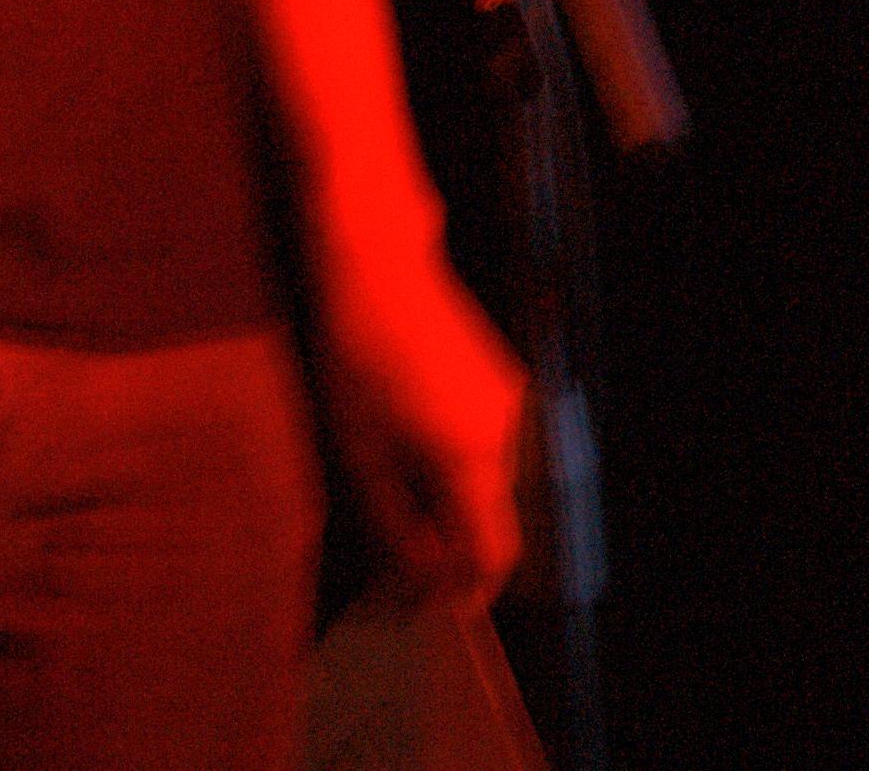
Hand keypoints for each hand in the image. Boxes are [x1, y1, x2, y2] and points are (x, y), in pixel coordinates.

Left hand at [315, 241, 527, 604]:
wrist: (379, 263)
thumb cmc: (358, 349)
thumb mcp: (359, 446)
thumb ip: (392, 521)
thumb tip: (415, 578)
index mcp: (471, 455)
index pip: (493, 555)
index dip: (465, 591)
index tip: (428, 605)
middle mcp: (506, 432)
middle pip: (494, 522)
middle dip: (454, 552)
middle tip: (405, 568)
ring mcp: (510, 403)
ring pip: (490, 485)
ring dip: (455, 507)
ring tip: (400, 508)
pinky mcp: (503, 381)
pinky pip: (489, 447)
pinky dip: (459, 468)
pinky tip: (414, 456)